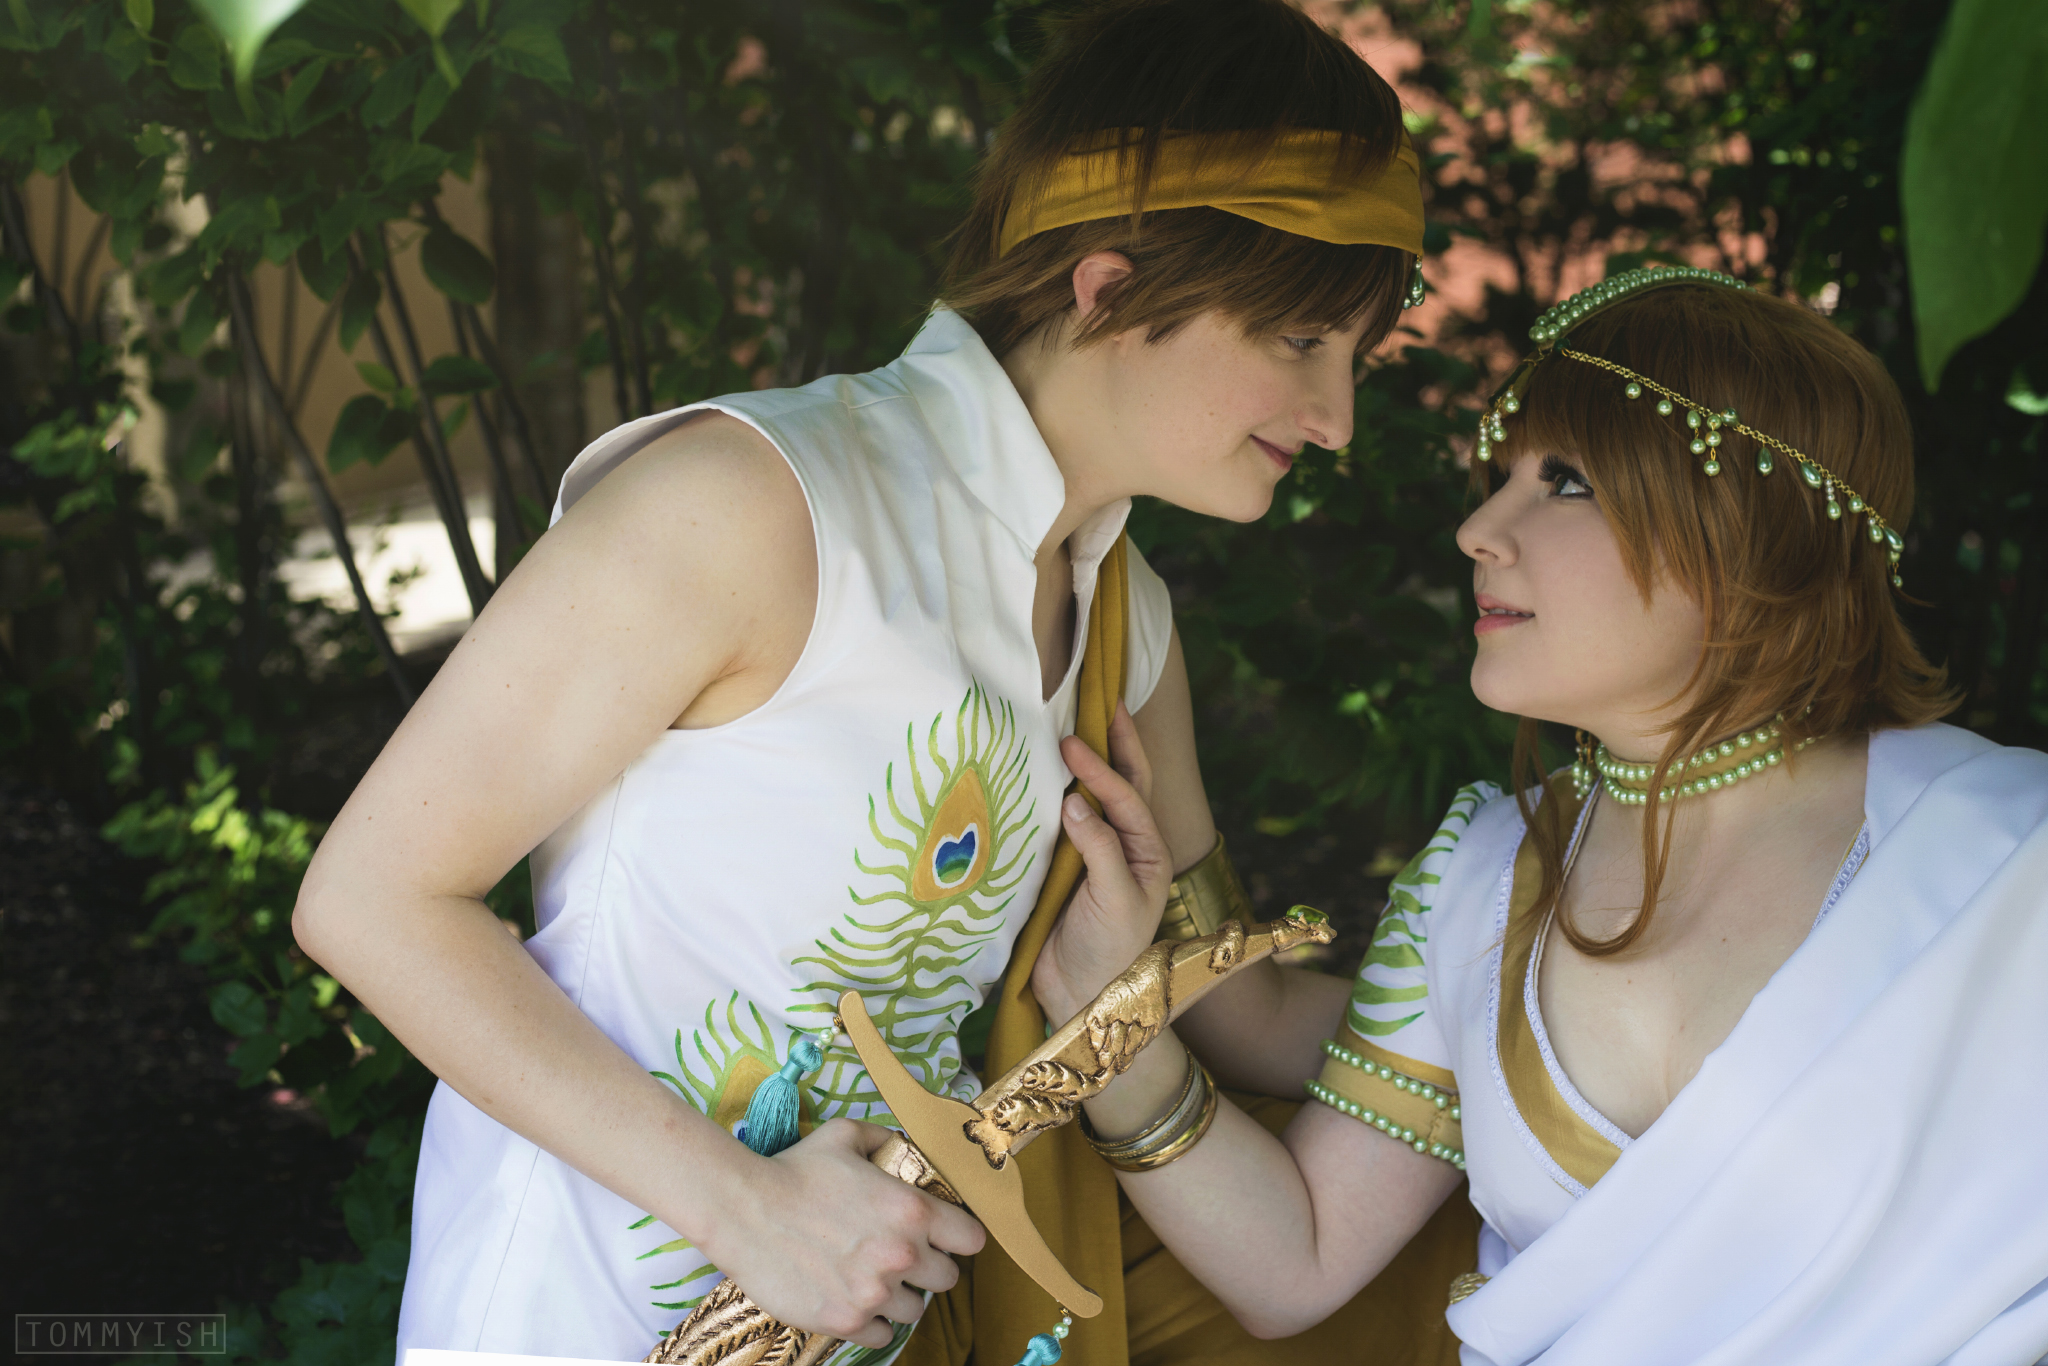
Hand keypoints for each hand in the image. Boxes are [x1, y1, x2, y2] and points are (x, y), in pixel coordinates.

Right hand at [693, 1118, 985, 1347]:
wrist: (743, 1209)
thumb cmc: (794, 1169)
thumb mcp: (845, 1136)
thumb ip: (886, 1140)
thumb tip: (905, 1146)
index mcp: (912, 1209)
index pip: (972, 1240)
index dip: (959, 1236)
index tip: (944, 1236)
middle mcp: (902, 1254)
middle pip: (948, 1279)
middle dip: (930, 1267)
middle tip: (903, 1257)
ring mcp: (874, 1293)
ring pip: (916, 1310)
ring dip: (901, 1296)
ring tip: (875, 1278)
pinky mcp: (846, 1321)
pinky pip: (883, 1334)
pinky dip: (874, 1321)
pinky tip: (856, 1299)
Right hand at [1032, 702, 1174, 1023]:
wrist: (1077, 998)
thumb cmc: (1108, 953)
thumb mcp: (1114, 901)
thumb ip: (1099, 849)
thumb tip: (1074, 799)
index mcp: (1149, 852)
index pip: (1128, 797)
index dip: (1103, 768)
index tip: (1072, 744)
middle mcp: (1125, 845)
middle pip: (1124, 782)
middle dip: (1114, 742)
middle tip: (1099, 699)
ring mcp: (1093, 852)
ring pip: (1094, 795)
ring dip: (1086, 759)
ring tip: (1071, 720)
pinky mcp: (1062, 864)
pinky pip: (1061, 818)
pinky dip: (1054, 790)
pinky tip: (1040, 769)